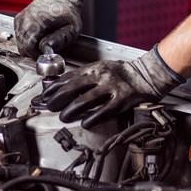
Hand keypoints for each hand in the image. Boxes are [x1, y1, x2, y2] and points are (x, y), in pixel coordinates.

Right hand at [14, 0, 88, 56]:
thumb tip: (46, 48)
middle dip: (32, 51)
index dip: (35, 54)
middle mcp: (26, 18)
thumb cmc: (67, 13)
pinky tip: (37, 36)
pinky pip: (18, 36)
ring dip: (29, 45)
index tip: (44, 54)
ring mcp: (21, 18)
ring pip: (19, 42)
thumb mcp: (71, 28)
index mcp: (38, 20)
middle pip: (22, 45)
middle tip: (44, 49)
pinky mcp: (18, 19)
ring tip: (42, 40)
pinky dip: (26, 39)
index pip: (28, 45)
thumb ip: (59, 40)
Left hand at [41, 45, 183, 127]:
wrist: (147, 75)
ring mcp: (111, 88)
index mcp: (94, 68)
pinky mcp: (122, 100)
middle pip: (73, 88)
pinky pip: (104, 111)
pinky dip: (92, 118)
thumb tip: (61, 86)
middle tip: (50, 107)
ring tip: (63, 116)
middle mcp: (101, 76)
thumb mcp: (101, 68)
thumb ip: (83, 76)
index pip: (68, 78)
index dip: (54, 88)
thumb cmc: (121, 74)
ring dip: (71, 110)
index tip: (44, 96)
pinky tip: (85, 123)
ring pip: (85, 100)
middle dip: (58, 99)